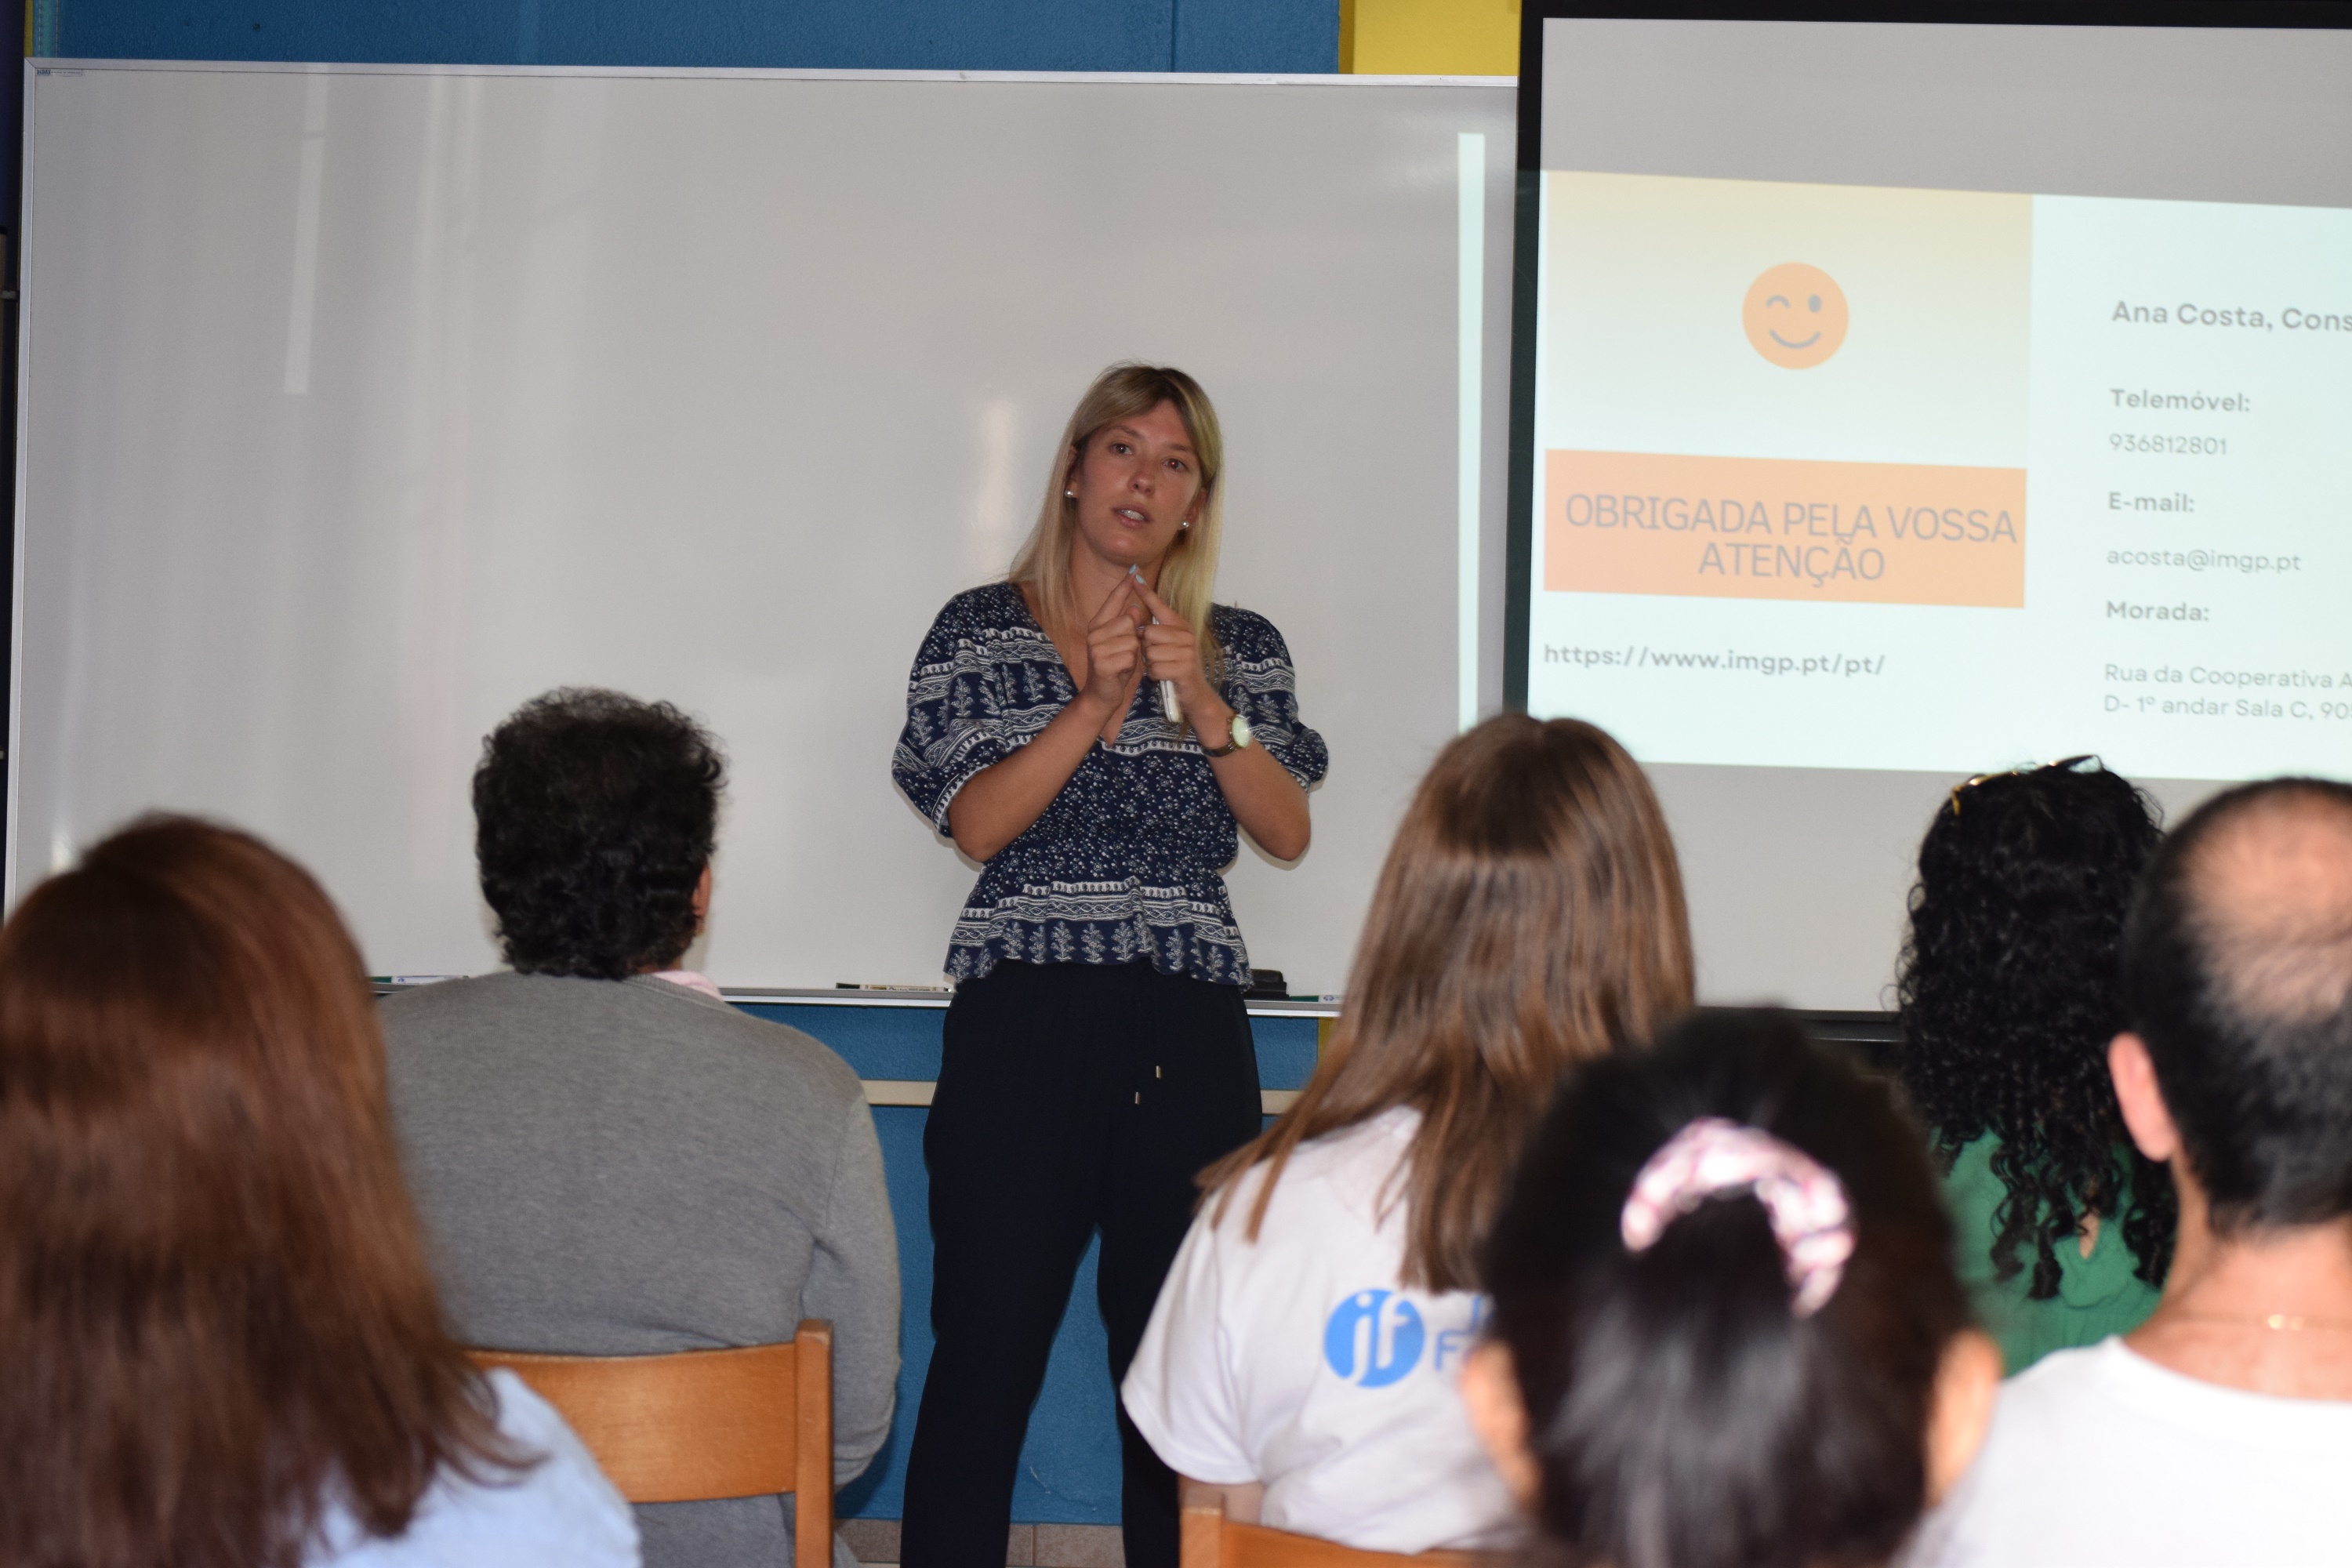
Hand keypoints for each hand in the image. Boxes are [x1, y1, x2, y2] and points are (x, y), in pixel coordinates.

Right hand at [1081, 573, 1147, 716]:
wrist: (1101, 693)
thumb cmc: (1115, 665)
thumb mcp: (1122, 642)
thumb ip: (1126, 625)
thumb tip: (1134, 608)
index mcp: (1098, 624)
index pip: (1113, 600)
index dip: (1124, 585)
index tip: (1135, 570)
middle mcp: (1094, 633)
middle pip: (1128, 622)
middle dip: (1134, 639)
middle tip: (1123, 653)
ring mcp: (1096, 647)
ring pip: (1132, 639)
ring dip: (1133, 653)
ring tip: (1122, 662)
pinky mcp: (1102, 663)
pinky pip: (1130, 655)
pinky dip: (1130, 665)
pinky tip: (1121, 671)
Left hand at [1133, 578, 1223, 726]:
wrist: (1194, 693)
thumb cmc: (1175, 666)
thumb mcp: (1167, 645)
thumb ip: (1156, 630)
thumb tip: (1136, 614)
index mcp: (1180, 626)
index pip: (1159, 606)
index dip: (1146, 592)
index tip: (1134, 576)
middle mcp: (1186, 634)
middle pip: (1149, 633)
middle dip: (1146, 648)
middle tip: (1157, 656)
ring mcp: (1187, 651)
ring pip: (1150, 652)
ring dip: (1150, 663)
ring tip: (1162, 666)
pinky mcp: (1184, 668)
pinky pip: (1155, 668)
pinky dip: (1154, 675)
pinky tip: (1163, 676)